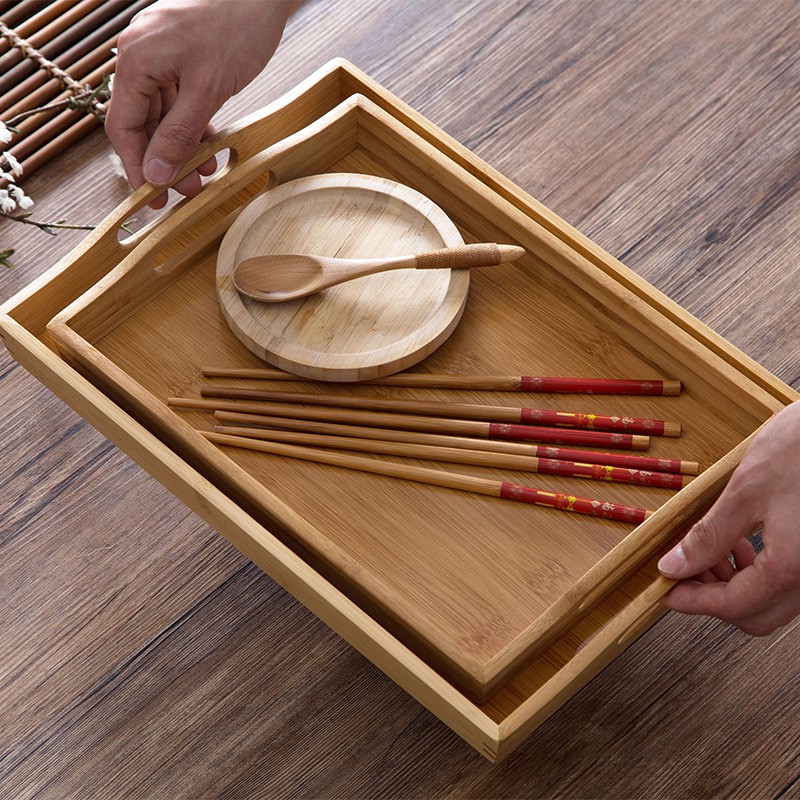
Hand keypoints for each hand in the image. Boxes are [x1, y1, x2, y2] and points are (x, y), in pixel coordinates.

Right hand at [105, 0, 297, 207]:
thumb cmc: (236, 29)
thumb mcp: (207, 91)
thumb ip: (179, 134)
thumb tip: (155, 174)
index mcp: (135, 62)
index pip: (122, 127)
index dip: (137, 167)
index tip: (153, 198)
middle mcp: (140, 57)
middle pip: (143, 122)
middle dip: (164, 161)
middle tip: (186, 191)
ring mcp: (161, 55)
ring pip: (163, 114)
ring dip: (182, 147)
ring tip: (204, 174)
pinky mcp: (182, 56)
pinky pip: (179, 99)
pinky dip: (192, 125)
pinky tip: (209, 146)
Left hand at [658, 399, 799, 634]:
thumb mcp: (747, 489)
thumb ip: (710, 535)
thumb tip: (675, 564)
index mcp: (794, 566)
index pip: (733, 605)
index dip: (692, 600)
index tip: (665, 589)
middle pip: (756, 615)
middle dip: (713, 597)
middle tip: (683, 569)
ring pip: (774, 600)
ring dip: (736, 585)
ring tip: (710, 551)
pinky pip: (791, 581)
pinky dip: (760, 572)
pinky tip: (743, 542)